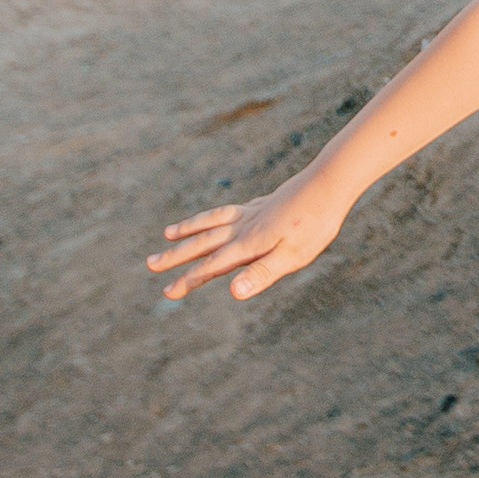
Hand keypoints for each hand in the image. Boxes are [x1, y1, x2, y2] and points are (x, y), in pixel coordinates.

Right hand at [148, 172, 344, 302]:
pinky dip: (209, 216)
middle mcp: (243, 229)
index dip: (189, 280)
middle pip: (202, 244)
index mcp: (247, 245)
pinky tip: (210, 218)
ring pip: (210, 223)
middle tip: (150, 264)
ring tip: (167, 234)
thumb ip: (262, 274)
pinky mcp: (260, 206)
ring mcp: (250, 215)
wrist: (327, 185)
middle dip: (176, 256)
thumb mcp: (292, 257)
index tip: (167, 292)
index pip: (211, 267)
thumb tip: (233, 292)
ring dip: (187, 230)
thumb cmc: (314, 225)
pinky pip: (225, 212)